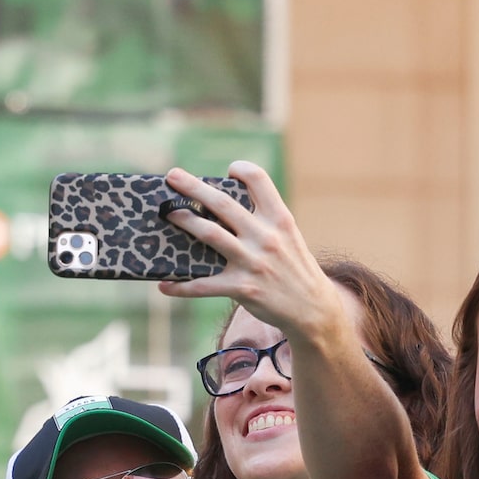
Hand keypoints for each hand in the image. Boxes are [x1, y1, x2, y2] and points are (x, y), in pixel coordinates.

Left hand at [151, 162, 349, 346]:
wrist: (314, 309)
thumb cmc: (294, 267)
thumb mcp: (288, 236)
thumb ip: (263, 220)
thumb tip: (223, 205)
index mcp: (279, 219)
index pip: (260, 180)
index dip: (242, 170)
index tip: (228, 170)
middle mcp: (266, 237)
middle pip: (223, 204)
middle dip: (194, 187)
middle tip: (171, 176)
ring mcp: (253, 262)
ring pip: (210, 234)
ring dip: (185, 222)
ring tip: (168, 214)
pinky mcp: (242, 288)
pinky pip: (203, 285)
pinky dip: (181, 286)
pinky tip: (164, 285)